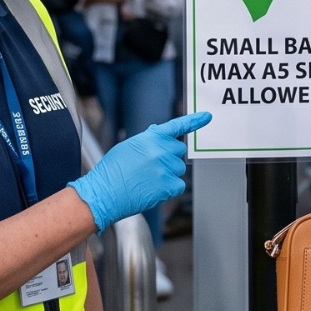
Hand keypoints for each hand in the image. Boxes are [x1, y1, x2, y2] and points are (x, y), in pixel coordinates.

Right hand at [69, 111, 211, 229]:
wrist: (103, 194)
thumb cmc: (111, 171)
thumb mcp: (126, 147)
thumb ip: (147, 139)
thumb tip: (158, 130)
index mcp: (151, 138)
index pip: (176, 127)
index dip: (194, 121)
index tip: (207, 116)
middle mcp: (161, 151)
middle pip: (179, 151)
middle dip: (169, 157)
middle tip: (150, 167)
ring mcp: (167, 168)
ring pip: (179, 168)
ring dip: (168, 173)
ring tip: (146, 179)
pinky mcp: (169, 185)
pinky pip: (179, 185)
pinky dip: (169, 188)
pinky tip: (152, 189)